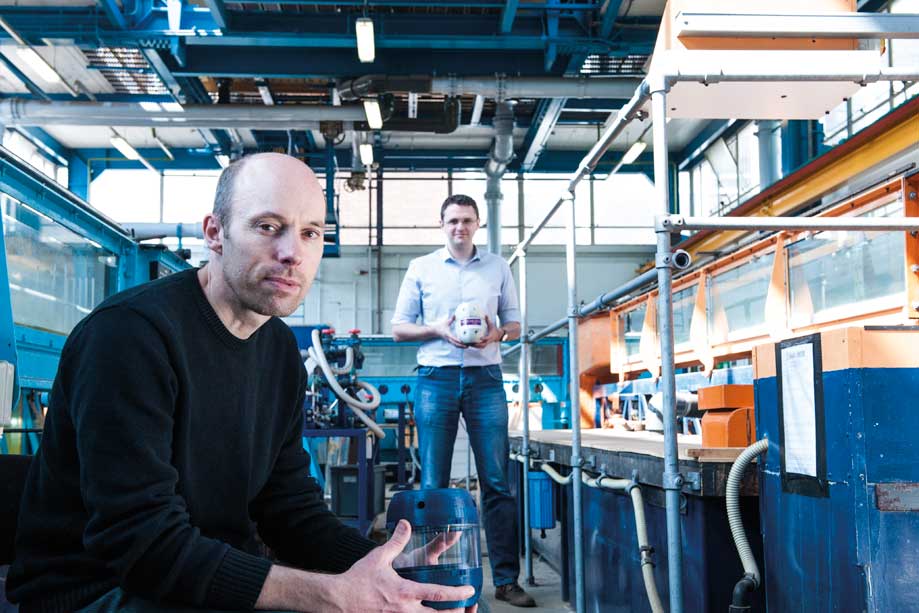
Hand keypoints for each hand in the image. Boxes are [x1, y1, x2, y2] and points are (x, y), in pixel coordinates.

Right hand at [329, 520, 474, 612]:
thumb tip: (405, 524)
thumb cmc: (358, 580)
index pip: (437, 594)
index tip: (469, 590)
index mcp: (405, 592)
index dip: (457, 593)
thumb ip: (396, 541)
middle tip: (465, 607)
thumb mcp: (379, 557)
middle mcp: (405, 610)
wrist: (338, 600)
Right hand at [432, 315, 467, 348]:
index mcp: (447, 334)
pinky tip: (463, 345)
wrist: (435, 331)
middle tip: (467, 346)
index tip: (461, 342)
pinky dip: (459, 346)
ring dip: (461, 347)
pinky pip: (454, 345)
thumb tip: (455, 314)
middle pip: (455, 344)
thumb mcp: (446, 322)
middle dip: (461, 345)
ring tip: (467, 347)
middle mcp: (448, 338)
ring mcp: (449, 340)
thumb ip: (451, 319)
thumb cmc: (440, 326)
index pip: (453, 338)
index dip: (457, 340)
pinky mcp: (449, 341)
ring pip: (455, 345)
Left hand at [471, 315, 501, 348]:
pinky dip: (476, 347)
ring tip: (470, 344)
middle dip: (478, 344)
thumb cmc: (494, 330)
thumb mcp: (491, 325)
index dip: (484, 338)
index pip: (487, 338)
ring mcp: (487, 343)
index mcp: (491, 336)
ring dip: (476, 347)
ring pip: (482, 347)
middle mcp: (489, 340)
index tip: (480, 338)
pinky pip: (481, 347)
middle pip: (483, 344)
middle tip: (472, 343)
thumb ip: (488, 320)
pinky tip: (471, 345)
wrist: (498, 335)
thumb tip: (486, 315)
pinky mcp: (485, 344)